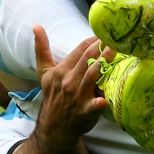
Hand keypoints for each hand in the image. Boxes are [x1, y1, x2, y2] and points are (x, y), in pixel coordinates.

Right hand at [32, 26, 107, 150]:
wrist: (54, 127)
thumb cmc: (53, 96)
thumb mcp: (44, 72)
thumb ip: (42, 49)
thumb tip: (36, 26)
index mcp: (61, 70)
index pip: (80, 49)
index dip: (94, 39)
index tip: (106, 32)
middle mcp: (69, 80)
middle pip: (88, 58)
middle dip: (102, 46)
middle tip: (116, 36)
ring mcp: (77, 96)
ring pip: (92, 74)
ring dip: (104, 62)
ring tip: (116, 51)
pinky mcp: (85, 111)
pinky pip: (92, 106)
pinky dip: (97, 103)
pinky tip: (103, 100)